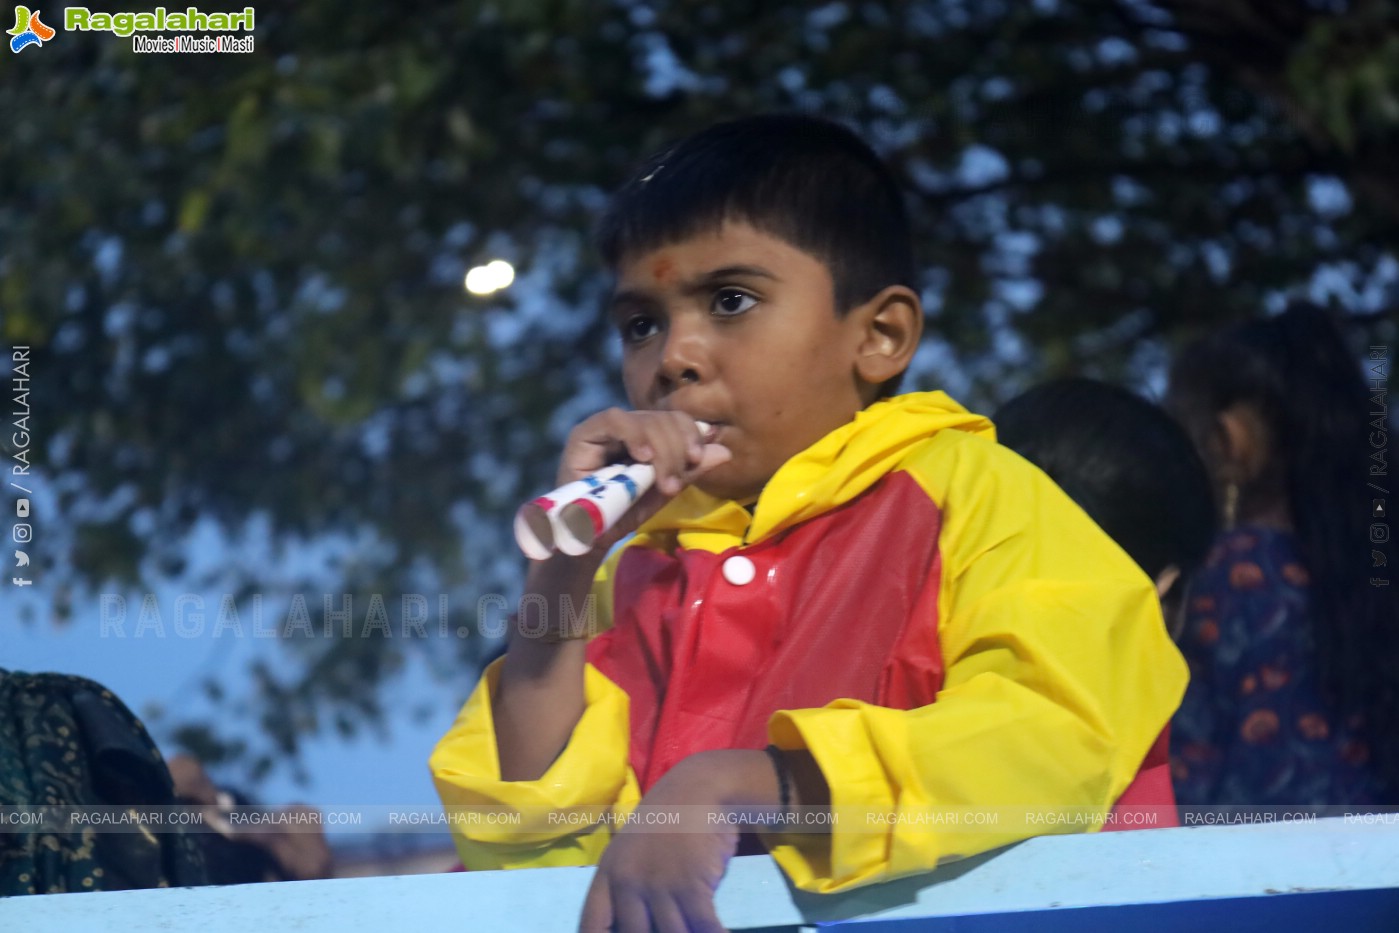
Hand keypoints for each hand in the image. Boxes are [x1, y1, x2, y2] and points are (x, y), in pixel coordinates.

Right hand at [558, 408, 730, 554]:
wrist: (587, 539)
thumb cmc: (624, 514)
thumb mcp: (663, 492)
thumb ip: (690, 470)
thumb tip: (725, 451)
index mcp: (648, 435)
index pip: (675, 419)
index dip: (691, 431)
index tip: (699, 457)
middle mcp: (628, 427)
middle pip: (662, 418)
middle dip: (676, 448)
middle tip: (676, 483)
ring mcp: (604, 428)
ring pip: (643, 419)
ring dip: (660, 450)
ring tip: (662, 483)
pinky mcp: (584, 434)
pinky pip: (613, 421)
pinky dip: (634, 435)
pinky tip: (643, 457)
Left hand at [578, 755, 744, 932]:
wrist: (699, 788)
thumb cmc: (669, 819)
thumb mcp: (633, 850)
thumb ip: (629, 886)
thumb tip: (638, 924)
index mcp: (609, 874)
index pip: (592, 925)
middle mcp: (627, 882)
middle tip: (668, 927)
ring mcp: (658, 884)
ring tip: (695, 930)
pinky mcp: (690, 884)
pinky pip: (703, 926)